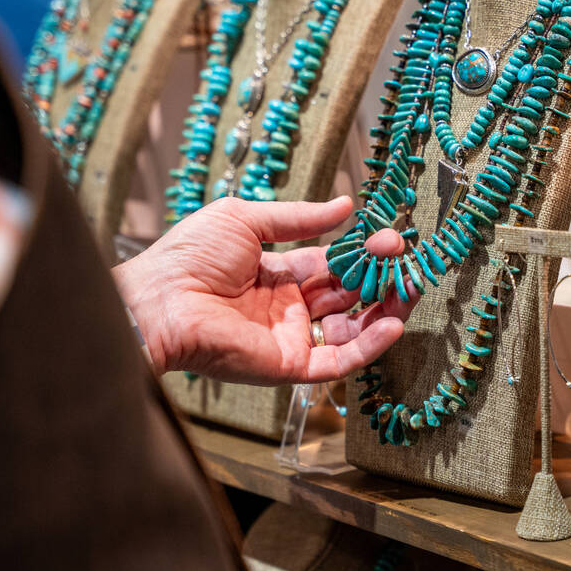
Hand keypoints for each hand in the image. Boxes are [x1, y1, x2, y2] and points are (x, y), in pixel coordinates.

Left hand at [112, 196, 413, 384]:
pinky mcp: (290, 365)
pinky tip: (393, 322)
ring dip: (385, 310)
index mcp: (276, 274)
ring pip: (351, 329)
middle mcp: (288, 308)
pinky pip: (339, 360)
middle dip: (380, 278)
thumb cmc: (191, 257)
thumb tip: (345, 205)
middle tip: (406, 261)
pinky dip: (369, 345)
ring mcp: (291, 338)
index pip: (331, 265)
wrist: (161, 301)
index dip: (361, 252)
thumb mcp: (247, 220)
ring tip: (409, 288)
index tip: (388, 239)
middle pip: (348, 295)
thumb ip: (299, 218)